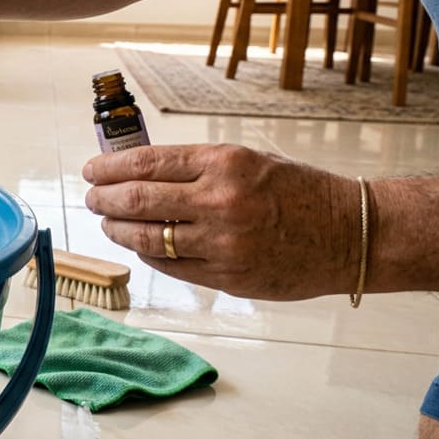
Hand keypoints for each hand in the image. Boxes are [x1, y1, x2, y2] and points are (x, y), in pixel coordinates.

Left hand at [82, 143, 360, 300]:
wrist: (347, 234)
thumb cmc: (296, 191)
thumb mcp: (246, 160)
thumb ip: (195, 167)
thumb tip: (136, 170)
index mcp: (223, 163)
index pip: (147, 163)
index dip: (109, 168)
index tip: (91, 170)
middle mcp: (220, 202)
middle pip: (138, 200)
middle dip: (104, 199)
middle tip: (92, 198)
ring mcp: (223, 244)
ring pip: (147, 238)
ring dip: (118, 229)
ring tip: (108, 222)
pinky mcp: (227, 278)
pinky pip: (171, 266)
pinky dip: (148, 253)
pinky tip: (140, 244)